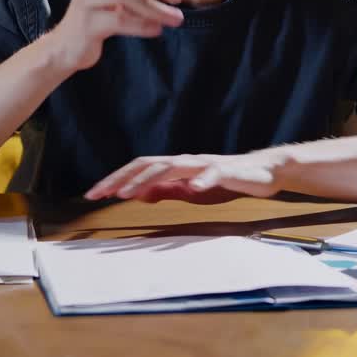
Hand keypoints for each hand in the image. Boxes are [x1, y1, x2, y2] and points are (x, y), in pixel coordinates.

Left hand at [84, 151, 291, 201]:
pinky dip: (201, 180)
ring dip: (149, 179)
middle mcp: (185, 161)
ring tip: (129, 193)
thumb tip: (139, 194)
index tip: (94, 195)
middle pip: (148, 164)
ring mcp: (204, 164)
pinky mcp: (226, 170)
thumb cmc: (224, 181)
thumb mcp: (189, 190)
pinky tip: (192, 189)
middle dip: (122, 178)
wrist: (262, 172)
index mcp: (174, 167)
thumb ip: (167, 190)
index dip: (115, 179)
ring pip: (172, 166)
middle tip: (100, 194)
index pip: (138, 169)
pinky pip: (212, 174)